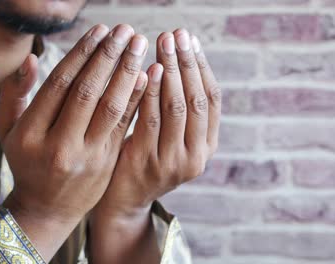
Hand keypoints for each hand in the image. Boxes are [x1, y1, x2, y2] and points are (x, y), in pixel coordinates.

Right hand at [0, 24, 148, 259]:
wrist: (47, 208)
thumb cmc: (26, 163)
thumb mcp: (7, 131)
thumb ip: (14, 95)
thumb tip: (31, 59)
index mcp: (29, 134)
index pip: (58, 84)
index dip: (81, 54)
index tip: (99, 30)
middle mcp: (57, 145)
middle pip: (87, 92)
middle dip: (108, 57)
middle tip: (125, 31)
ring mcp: (85, 156)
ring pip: (110, 107)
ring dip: (127, 72)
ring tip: (139, 46)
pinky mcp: (106, 163)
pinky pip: (124, 125)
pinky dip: (135, 98)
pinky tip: (146, 76)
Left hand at [93, 28, 220, 220]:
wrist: (124, 199)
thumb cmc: (145, 159)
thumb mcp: (171, 138)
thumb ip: (179, 110)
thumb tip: (179, 61)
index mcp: (207, 146)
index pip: (211, 98)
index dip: (201, 66)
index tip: (190, 39)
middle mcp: (197, 155)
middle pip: (196, 99)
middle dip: (186, 62)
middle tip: (176, 34)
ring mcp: (174, 162)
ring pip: (177, 107)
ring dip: (171, 71)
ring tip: (163, 44)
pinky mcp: (148, 163)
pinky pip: (151, 119)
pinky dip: (151, 93)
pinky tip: (147, 71)